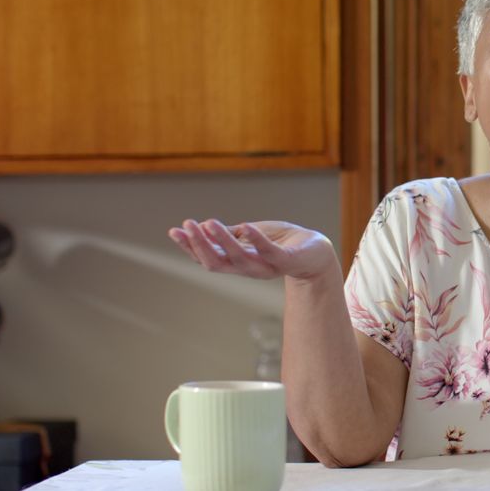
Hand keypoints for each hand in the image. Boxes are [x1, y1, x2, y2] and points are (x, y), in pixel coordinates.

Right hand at [168, 219, 336, 279]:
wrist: (316, 251)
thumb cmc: (282, 242)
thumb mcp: (251, 236)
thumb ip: (230, 236)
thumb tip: (202, 227)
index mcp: (237, 262)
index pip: (208, 258)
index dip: (189, 247)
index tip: (173, 231)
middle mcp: (248, 268)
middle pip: (217, 262)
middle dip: (199, 245)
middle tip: (186, 225)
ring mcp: (267, 266)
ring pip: (239, 259)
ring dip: (222, 241)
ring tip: (209, 222)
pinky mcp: (286, 260)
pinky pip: (269, 252)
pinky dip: (257, 240)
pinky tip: (246, 226)